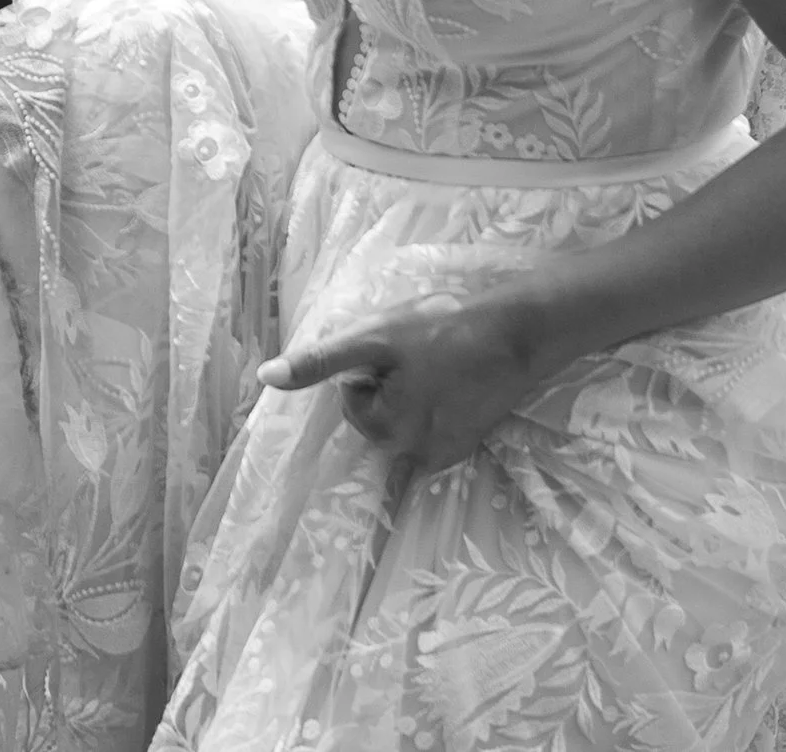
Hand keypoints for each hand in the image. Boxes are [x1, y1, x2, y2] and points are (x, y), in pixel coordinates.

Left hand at [258, 285, 540, 473]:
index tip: (400, 349)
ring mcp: (445, 453)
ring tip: (439, 361)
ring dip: (413, 393)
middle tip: (418, 351)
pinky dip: (437, 405)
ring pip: (405, 420)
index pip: (352, 400)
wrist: (519, 333)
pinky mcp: (468, 444)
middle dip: (390, 383)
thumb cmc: (442, 328)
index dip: (369, 369)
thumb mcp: (373, 336)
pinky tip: (456, 378)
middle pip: (378, 414)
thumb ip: (321, 361)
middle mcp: (414, 456)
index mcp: (386, 431)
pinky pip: (432, 427)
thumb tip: (266, 378)